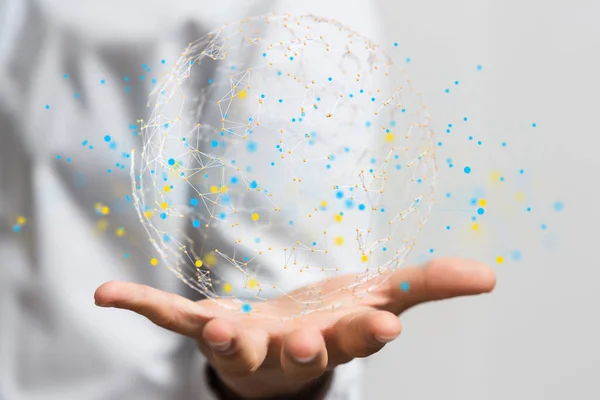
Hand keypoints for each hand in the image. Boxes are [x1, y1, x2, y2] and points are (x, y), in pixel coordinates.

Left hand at [94, 258, 494, 397]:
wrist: (286, 339)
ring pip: (233, 346)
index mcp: (332, 338)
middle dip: (303, 349)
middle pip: (295, 352)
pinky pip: (170, 318)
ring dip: (224, 340)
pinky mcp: (204, 322)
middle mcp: (286, 348)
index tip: (385, 324)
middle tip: (308, 344)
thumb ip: (430, 285)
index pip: (355, 338)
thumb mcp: (381, 296)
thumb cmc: (333, 320)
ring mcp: (242, 340)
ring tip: (214, 330)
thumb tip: (491, 276)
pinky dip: (140, 306)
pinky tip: (104, 293)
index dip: (369, 333)